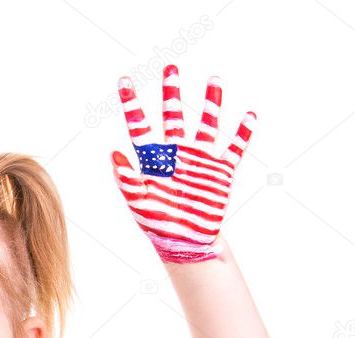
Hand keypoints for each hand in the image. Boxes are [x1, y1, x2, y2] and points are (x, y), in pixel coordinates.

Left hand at [110, 65, 256, 263]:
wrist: (185, 241)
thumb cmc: (157, 223)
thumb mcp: (139, 203)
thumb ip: (127, 179)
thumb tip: (114, 153)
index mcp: (152, 160)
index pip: (140, 125)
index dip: (132, 104)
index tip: (124, 81)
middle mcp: (176, 154)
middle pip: (173, 117)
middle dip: (172, 93)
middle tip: (171, 69)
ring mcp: (199, 160)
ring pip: (205, 124)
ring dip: (210, 103)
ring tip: (214, 79)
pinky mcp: (221, 171)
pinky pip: (234, 147)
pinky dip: (242, 132)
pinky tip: (250, 115)